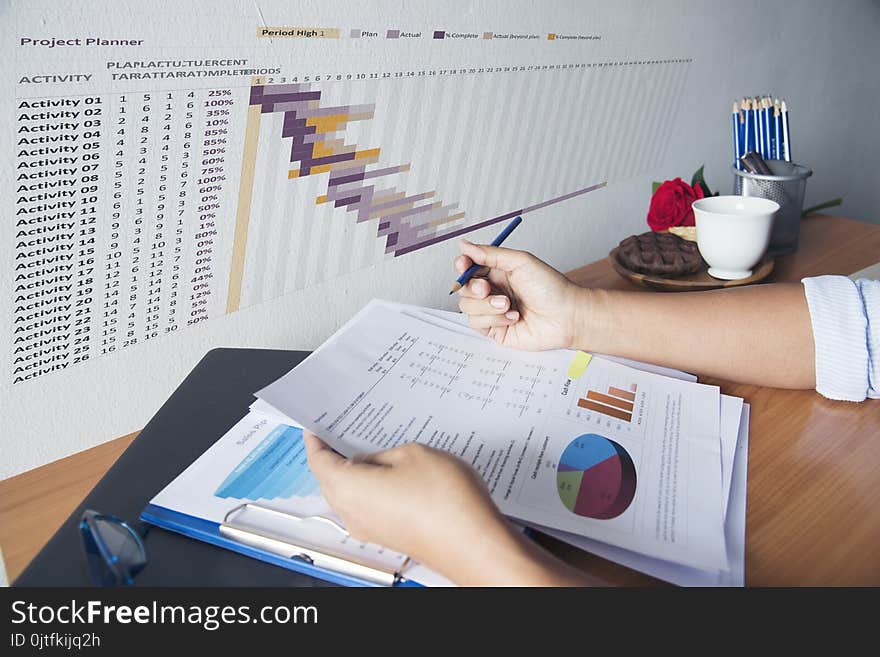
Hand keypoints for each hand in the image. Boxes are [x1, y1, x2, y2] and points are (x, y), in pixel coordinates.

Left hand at [303, 432, 508, 576]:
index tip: (315, 428)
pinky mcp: (389, 536)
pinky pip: (369, 507)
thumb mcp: (412, 454)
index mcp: (348, 488)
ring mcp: (370, 529)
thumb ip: (383, 455)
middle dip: (334, 457)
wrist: (473, 544)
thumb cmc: (443, 501)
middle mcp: (352, 513)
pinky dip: (372, 489)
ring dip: (355, 473)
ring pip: (351, 496)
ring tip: (372, 448)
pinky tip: (392, 473)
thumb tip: (373, 461)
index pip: (318, 461)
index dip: (315, 441)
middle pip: (330, 481)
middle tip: (342, 432)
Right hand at [455, 239, 584, 349]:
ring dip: (487, 306)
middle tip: (488, 289)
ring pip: (467, 307)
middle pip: (463, 288)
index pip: (469, 267)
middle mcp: (493, 291)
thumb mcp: (520, 262)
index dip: (462, 266)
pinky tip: (514, 317)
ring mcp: (492, 311)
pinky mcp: (494, 330)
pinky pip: (477, 324)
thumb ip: (490, 254)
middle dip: (473, 288)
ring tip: (509, 305)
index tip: (463, 265)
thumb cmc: (551, 288)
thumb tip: (464, 244)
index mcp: (498, 271)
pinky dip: (495, 319)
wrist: (567, 316)